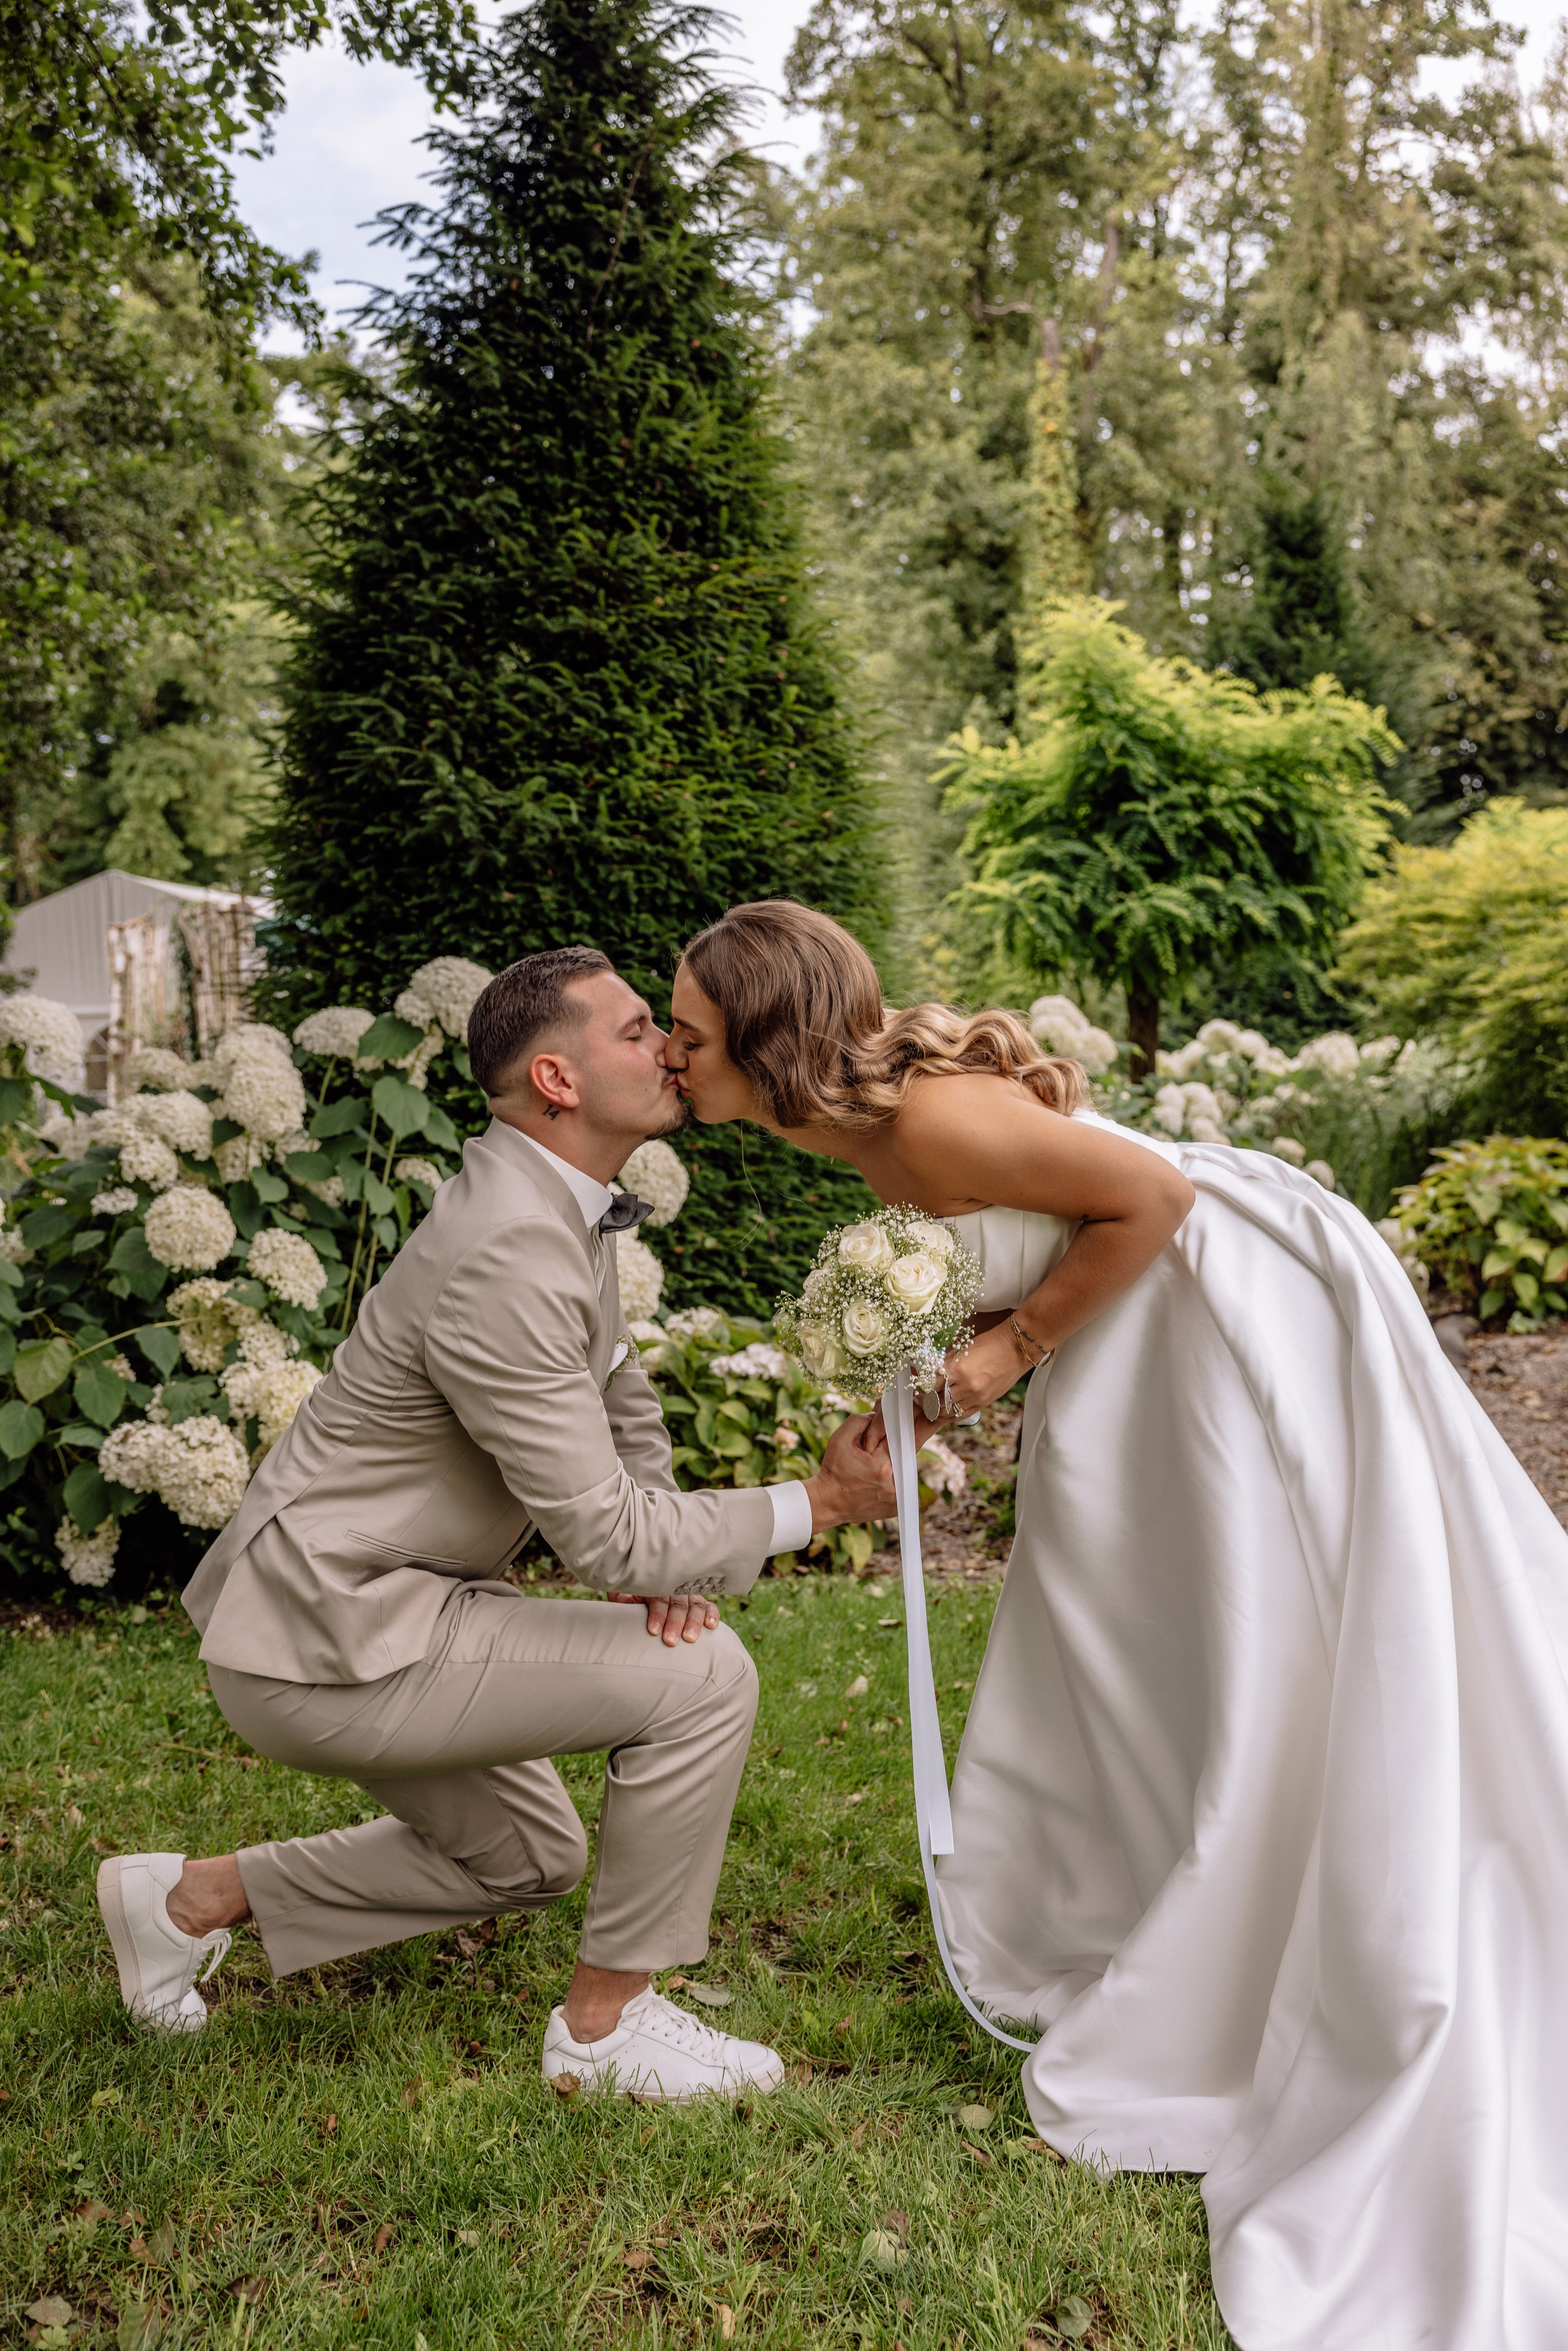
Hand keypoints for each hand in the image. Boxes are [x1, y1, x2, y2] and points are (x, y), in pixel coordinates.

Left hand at [606, 1591, 721, 1645]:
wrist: (638, 1585)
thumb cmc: (629, 1595)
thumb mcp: (622, 1595)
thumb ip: (622, 1600)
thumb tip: (620, 1609)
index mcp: (652, 1583)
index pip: (657, 1598)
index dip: (656, 1614)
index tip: (653, 1630)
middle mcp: (672, 1587)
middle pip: (677, 1603)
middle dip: (674, 1622)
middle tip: (670, 1641)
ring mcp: (687, 1593)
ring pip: (694, 1605)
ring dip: (693, 1622)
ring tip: (689, 1638)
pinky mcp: (697, 1601)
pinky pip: (708, 1605)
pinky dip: (712, 1614)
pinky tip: (710, 1626)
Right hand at [804, 1411, 897, 1530]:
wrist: (827, 1502)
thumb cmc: (833, 1470)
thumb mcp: (839, 1439)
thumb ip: (859, 1421)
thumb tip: (877, 1415)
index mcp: (882, 1465)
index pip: (897, 1439)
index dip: (889, 1434)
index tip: (881, 1435)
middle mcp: (894, 1484)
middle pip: (902, 1455)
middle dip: (890, 1449)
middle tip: (874, 1453)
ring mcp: (896, 1499)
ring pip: (903, 1471)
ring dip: (893, 1465)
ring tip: (872, 1468)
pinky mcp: (895, 1508)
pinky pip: (900, 1487)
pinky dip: (892, 1481)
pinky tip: (875, 1480)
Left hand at [862, 1325, 1031, 1449]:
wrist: (1016, 1349)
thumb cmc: (987, 1344)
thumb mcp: (960, 1350)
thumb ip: (942, 1363)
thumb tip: (924, 1371)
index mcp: (958, 1369)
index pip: (929, 1385)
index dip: (918, 1388)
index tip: (913, 1386)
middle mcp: (966, 1386)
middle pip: (935, 1402)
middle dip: (923, 1402)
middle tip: (916, 1399)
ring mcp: (976, 1397)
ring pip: (946, 1412)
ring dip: (933, 1410)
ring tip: (927, 1405)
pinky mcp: (983, 1403)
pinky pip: (960, 1415)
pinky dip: (948, 1415)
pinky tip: (941, 1411)